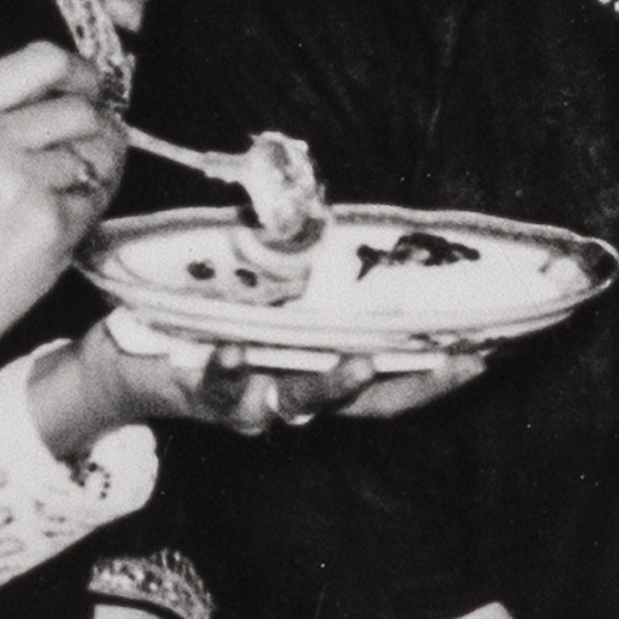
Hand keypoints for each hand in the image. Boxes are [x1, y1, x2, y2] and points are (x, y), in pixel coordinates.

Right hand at [0, 43, 117, 385]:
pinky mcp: (47, 227)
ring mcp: (19, 182)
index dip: (80, 74)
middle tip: (97, 148)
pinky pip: (95, 202)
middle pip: (78, 108)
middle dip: (98, 128)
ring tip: (73, 194)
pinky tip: (61, 227)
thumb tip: (44, 103)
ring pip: (95, 155)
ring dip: (97, 172)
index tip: (90, 89)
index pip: (41, 60)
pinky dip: (90, 212)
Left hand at [56, 314, 498, 443]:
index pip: (396, 380)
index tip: (491, 346)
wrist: (126, 363)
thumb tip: (343, 214)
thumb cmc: (207, 321)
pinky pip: (218, 388)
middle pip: (368, 404)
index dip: (444, 372)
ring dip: (331, 386)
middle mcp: (295, 396)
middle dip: (418, 385)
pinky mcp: (200, 395)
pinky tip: (229, 350)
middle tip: (460, 359)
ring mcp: (251, 402)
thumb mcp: (264, 296)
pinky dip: (227, 370)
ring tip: (357, 361)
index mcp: (317, 370)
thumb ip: (306, 270)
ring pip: (299, 403)